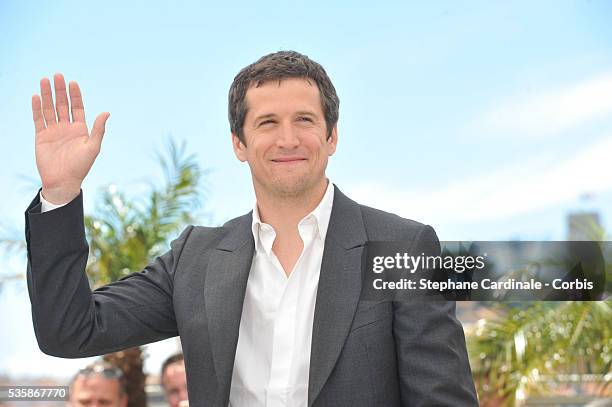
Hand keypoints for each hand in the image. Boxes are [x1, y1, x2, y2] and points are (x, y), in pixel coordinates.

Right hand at [32, 73, 109, 203]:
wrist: (63, 181)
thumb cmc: (81, 166)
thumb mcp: (93, 147)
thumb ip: (98, 130)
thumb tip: (106, 112)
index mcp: (80, 129)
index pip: (77, 107)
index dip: (75, 95)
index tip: (72, 82)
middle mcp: (67, 128)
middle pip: (62, 104)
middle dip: (60, 90)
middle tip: (57, 75)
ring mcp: (53, 131)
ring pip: (49, 109)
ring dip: (46, 95)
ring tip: (44, 80)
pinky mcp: (41, 136)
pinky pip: (38, 119)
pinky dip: (36, 108)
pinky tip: (36, 96)